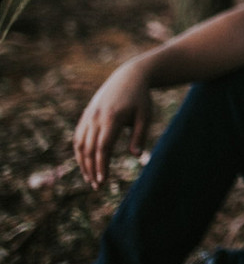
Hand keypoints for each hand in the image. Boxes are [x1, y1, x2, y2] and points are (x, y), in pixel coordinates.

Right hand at [73, 59, 152, 188]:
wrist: (128, 77)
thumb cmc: (140, 99)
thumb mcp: (145, 116)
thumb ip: (139, 135)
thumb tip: (136, 155)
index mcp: (112, 118)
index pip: (102, 147)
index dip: (101, 165)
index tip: (103, 180)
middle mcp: (96, 117)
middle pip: (89, 149)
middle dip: (92, 169)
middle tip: (97, 186)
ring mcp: (88, 116)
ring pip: (80, 144)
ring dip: (83, 163)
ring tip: (90, 179)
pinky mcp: (85, 115)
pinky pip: (78, 137)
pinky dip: (79, 152)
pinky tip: (85, 164)